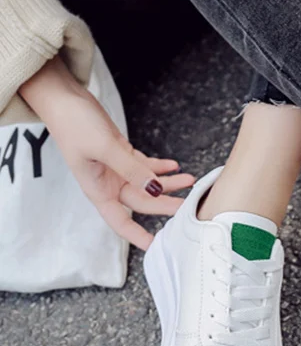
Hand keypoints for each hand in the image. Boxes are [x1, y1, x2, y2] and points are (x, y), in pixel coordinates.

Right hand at [20, 57, 194, 249]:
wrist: (64, 99)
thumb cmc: (75, 125)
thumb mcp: (105, 148)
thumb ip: (132, 169)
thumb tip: (155, 188)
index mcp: (98, 189)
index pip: (120, 221)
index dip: (137, 236)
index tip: (157, 246)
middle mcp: (108, 183)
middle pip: (143, 201)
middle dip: (167, 204)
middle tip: (191, 205)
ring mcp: (116, 168)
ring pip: (148, 182)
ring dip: (169, 182)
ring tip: (191, 179)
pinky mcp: (121, 153)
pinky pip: (146, 165)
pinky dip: (161, 166)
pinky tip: (175, 166)